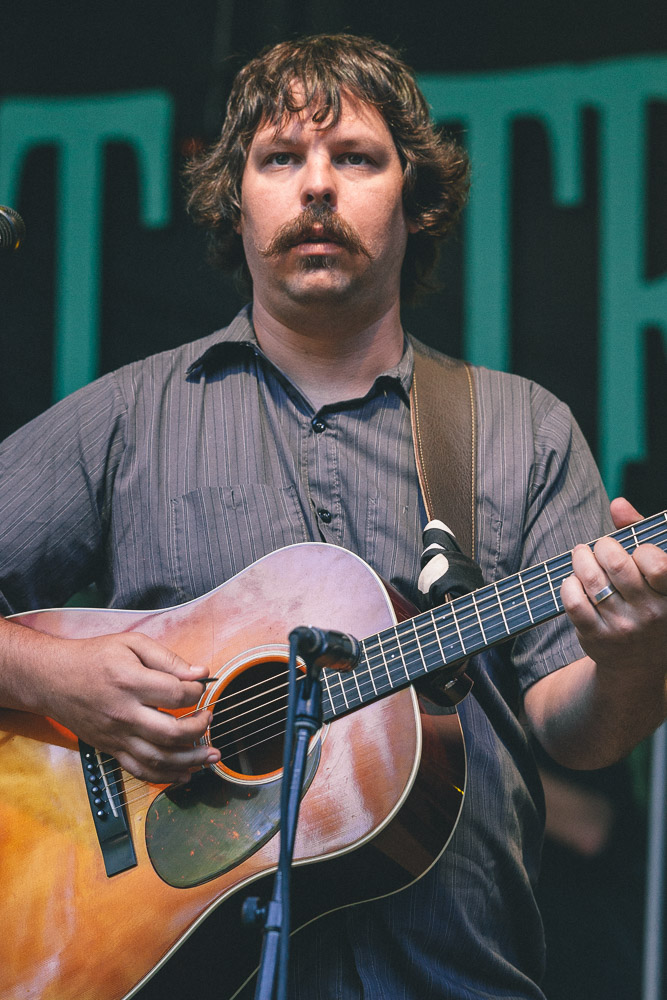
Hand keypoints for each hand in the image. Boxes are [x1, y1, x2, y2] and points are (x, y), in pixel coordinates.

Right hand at [27, 631, 220, 783]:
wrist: (52, 679)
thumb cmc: (94, 657)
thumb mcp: (131, 643)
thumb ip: (167, 658)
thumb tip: (199, 673)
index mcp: (130, 682)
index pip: (176, 694)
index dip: (197, 691)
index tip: (201, 687)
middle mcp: (124, 713)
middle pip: (171, 732)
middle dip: (200, 729)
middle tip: (210, 718)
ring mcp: (116, 735)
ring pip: (159, 758)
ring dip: (191, 760)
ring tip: (210, 755)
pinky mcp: (110, 748)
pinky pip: (140, 770)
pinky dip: (165, 777)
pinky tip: (184, 773)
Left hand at [561, 498, 666, 676]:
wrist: (639, 666)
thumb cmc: (649, 604)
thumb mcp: (657, 575)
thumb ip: (641, 534)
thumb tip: (618, 503)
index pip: (656, 564)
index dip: (641, 550)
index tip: (636, 552)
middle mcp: (651, 614)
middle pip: (617, 566)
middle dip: (603, 548)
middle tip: (599, 548)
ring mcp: (623, 627)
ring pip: (592, 581)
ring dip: (581, 559)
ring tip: (581, 555)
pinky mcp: (597, 638)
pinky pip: (574, 602)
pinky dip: (568, 584)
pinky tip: (573, 580)